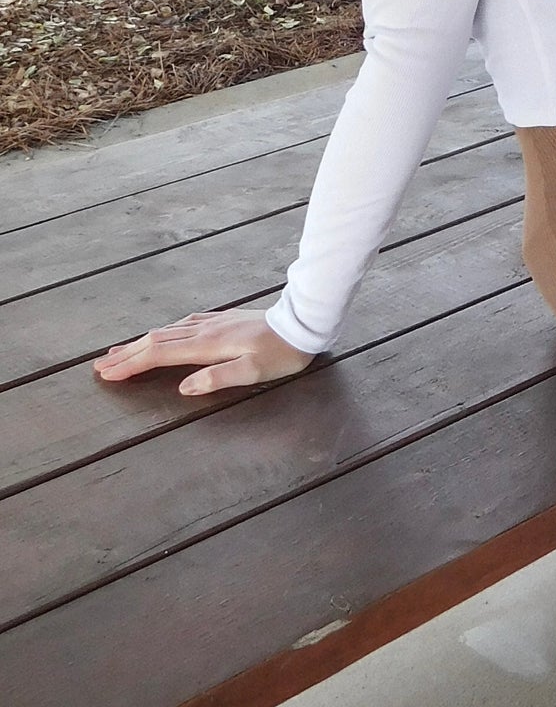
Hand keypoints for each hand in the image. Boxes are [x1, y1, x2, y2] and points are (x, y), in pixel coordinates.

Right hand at [93, 309, 316, 395]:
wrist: (304, 322)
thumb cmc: (281, 353)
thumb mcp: (252, 372)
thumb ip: (216, 378)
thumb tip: (183, 386)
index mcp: (207, 345)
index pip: (159, 354)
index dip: (132, 364)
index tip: (108, 374)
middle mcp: (205, 330)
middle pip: (156, 340)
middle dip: (127, 353)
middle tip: (101, 364)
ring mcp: (213, 322)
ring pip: (167, 330)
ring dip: (141, 341)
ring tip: (120, 350)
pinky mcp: (223, 319)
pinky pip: (182, 324)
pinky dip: (163, 332)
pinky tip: (162, 332)